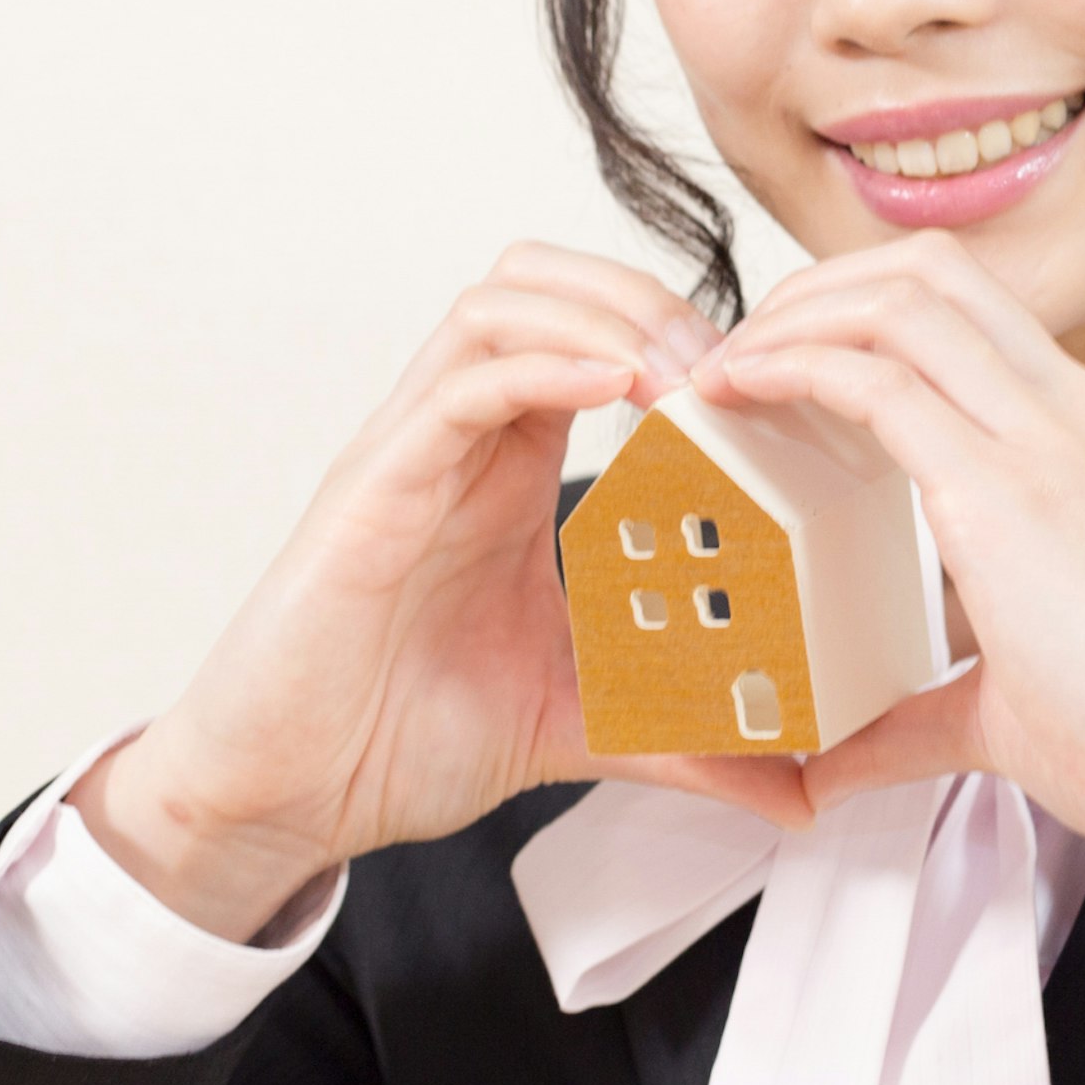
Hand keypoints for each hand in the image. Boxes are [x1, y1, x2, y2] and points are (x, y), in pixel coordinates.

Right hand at [74, 245, 814, 941]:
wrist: (285, 802)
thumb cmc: (402, 739)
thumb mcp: (583, 723)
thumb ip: (687, 738)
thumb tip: (800, 788)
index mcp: (509, 468)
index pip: (595, 334)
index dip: (683, 336)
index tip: (765, 387)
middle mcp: (458, 440)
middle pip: (546, 282)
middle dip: (648, 298)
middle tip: (728, 369)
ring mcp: (409, 455)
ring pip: (499, 305)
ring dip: (604, 316)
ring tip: (680, 377)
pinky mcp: (369, 493)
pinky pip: (456, 388)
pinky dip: (541, 367)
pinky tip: (614, 391)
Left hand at [691, 232, 1084, 905]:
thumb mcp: (1014, 687)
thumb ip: (916, 710)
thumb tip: (829, 765)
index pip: (968, 306)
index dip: (863, 307)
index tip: (787, 364)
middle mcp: (1072, 412)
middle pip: (930, 271)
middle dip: (817, 289)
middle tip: (744, 354)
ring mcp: (1046, 442)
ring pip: (902, 300)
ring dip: (795, 317)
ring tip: (730, 370)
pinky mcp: (1004, 495)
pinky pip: (879, 384)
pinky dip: (795, 370)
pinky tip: (743, 400)